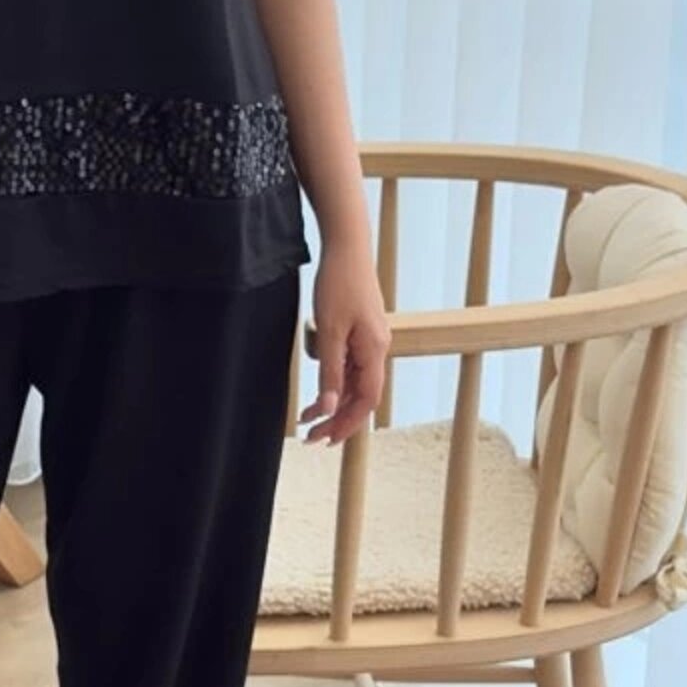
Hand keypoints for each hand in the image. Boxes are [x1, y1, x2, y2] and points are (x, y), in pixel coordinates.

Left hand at [297, 238, 390, 444]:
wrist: (347, 247)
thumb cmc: (338, 284)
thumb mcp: (328, 332)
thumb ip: (331, 373)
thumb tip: (330, 408)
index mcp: (374, 350)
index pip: (366, 401)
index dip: (348, 424)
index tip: (325, 440)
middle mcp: (377, 348)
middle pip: (362, 396)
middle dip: (338, 419)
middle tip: (311, 436)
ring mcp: (371, 340)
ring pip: (356, 382)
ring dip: (335, 401)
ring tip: (308, 417)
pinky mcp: (362, 331)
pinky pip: (352, 365)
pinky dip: (336, 381)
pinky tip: (320, 386)